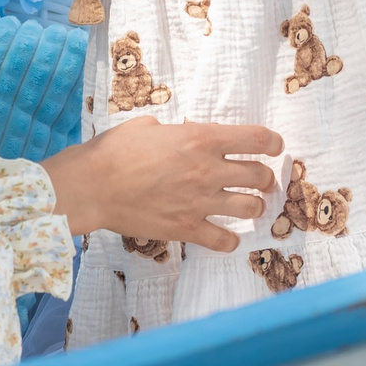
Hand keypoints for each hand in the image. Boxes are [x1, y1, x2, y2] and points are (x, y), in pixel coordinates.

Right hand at [41, 117, 283, 250]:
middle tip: (256, 179)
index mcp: (201, 138)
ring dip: (253, 206)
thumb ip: (173, 131)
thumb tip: (178, 134)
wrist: (91, 186)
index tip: (274, 147)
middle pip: (261, 176)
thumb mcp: (147, 126)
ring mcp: (200, 202)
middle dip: (264, 177)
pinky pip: (225, 240)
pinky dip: (230, 239)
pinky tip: (225, 234)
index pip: (258, 139)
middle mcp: (208, 170)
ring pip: (252, 208)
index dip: (273, 143)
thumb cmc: (114, 151)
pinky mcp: (187, 228)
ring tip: (245, 205)